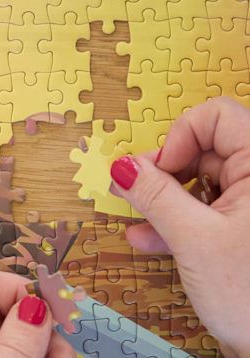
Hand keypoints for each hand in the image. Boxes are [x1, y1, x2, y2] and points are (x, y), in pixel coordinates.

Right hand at [109, 96, 249, 357]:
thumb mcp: (193, 240)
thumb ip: (155, 196)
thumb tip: (120, 166)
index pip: (216, 117)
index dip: (178, 138)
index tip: (157, 174)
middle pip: (206, 147)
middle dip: (164, 170)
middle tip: (129, 193)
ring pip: (203, 181)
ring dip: (165, 199)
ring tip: (133, 219)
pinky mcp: (246, 231)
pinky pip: (209, 210)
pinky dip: (180, 221)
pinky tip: (147, 240)